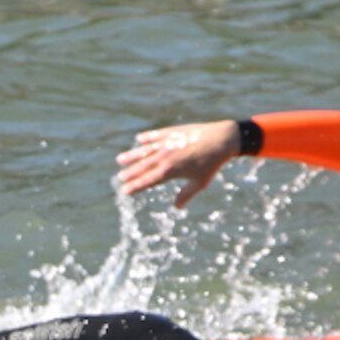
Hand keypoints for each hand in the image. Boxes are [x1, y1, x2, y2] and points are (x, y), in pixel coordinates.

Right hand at [115, 120, 242, 207]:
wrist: (221, 140)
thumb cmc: (211, 164)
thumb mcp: (199, 183)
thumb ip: (186, 195)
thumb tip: (176, 207)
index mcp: (169, 171)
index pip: (146, 181)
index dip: (134, 186)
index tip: (125, 191)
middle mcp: (164, 157)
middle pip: (142, 167)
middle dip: (130, 173)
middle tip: (119, 178)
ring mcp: (167, 143)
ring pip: (145, 150)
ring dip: (132, 155)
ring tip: (120, 160)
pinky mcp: (173, 132)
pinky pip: (156, 136)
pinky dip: (147, 138)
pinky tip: (139, 140)